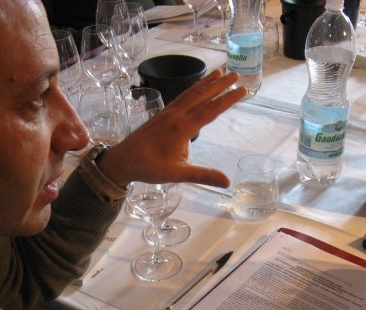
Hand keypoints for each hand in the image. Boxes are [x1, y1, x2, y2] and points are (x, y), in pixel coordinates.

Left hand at [96, 70, 245, 188]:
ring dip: (206, 82)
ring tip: (220, 71)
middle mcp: (176, 115)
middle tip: (236, 73)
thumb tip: (227, 181)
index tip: (242, 89)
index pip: (210, 110)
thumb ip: (203, 175)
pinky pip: (181, 97)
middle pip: (202, 96)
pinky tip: (197, 87)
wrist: (123, 160)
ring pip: (191, 93)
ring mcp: (168, 113)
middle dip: (220, 84)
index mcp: (182, 128)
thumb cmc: (150, 167)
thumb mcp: (178, 174)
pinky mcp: (162, 114)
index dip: (228, 99)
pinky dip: (193, 88)